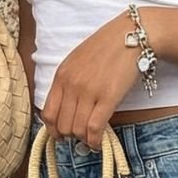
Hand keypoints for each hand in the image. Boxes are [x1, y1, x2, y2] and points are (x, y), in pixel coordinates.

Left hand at [41, 13, 144, 147]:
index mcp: (62, 75)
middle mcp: (72, 84)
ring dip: (84, 139)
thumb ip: (68, 82)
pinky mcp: (108, 98)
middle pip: (62, 125)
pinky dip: (95, 141)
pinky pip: (94, 128)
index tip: (61, 135)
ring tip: (91, 137)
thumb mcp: (76, 61)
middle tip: (80, 135)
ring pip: (78, 130)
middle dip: (70, 135)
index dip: (53, 130)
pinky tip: (99, 141)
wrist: (130, 36)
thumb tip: (65, 109)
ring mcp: (89, 91)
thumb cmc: (104, 48)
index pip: (48, 113)